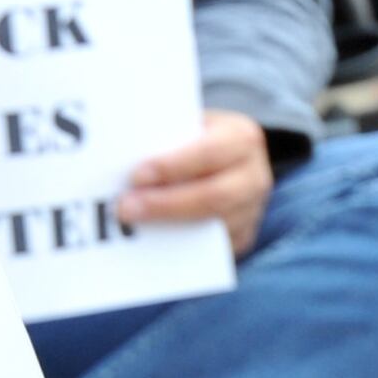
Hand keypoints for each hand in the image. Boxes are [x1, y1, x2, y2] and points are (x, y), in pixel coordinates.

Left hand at [119, 112, 276, 253]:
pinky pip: (209, 250)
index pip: (209, 153)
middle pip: (213, 197)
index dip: (172, 166)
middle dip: (165, 204)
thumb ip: (168, 140)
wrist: (232, 161)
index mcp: (241, 138)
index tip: (137, 176)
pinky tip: (148, 242)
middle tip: (125, 208)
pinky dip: (177, 247)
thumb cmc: (200, 140)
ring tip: (130, 225)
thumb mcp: (191, 127)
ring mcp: (252, 211)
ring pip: (211, 228)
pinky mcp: (243, 238)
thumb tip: (124, 158)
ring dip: (168, 228)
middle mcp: (254, 176)